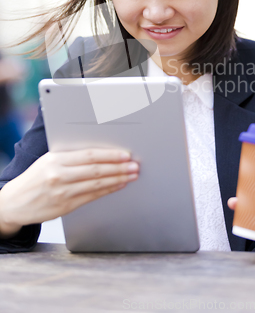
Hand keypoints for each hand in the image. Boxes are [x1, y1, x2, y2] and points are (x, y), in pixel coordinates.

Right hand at [0, 148, 138, 236]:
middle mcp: (59, 175)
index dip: (110, 155)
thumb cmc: (35, 178)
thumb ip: (72, 157)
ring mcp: (62, 192)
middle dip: (118, 168)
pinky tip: (118, 186)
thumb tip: (101, 153)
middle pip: (96, 170)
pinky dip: (107, 190)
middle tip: (135, 166)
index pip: (89, 155)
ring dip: (117, 179)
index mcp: (55, 159)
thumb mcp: (49, 161)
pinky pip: (91, 196)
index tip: (125, 154)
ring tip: (131, 175)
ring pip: (96, 184)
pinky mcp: (65, 206)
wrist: (14, 203)